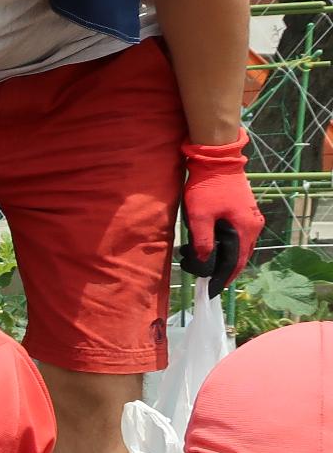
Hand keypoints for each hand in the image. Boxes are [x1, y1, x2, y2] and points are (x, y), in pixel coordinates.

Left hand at [180, 130, 263, 296]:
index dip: (222, 279)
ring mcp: (251, 218)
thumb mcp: (200, 216)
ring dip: (224, 258)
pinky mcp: (245, 213)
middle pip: (240, 257)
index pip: (236, 263)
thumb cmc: (207, 188)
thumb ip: (203, 241)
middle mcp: (253, 226)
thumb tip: (205, 261)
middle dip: (222, 270)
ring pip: (239, 247)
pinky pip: (238, 237)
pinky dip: (226, 246)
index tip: (210, 290)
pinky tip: (212, 248)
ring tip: (205, 265)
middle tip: (204, 279)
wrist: (217, 162)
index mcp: (245, 229)